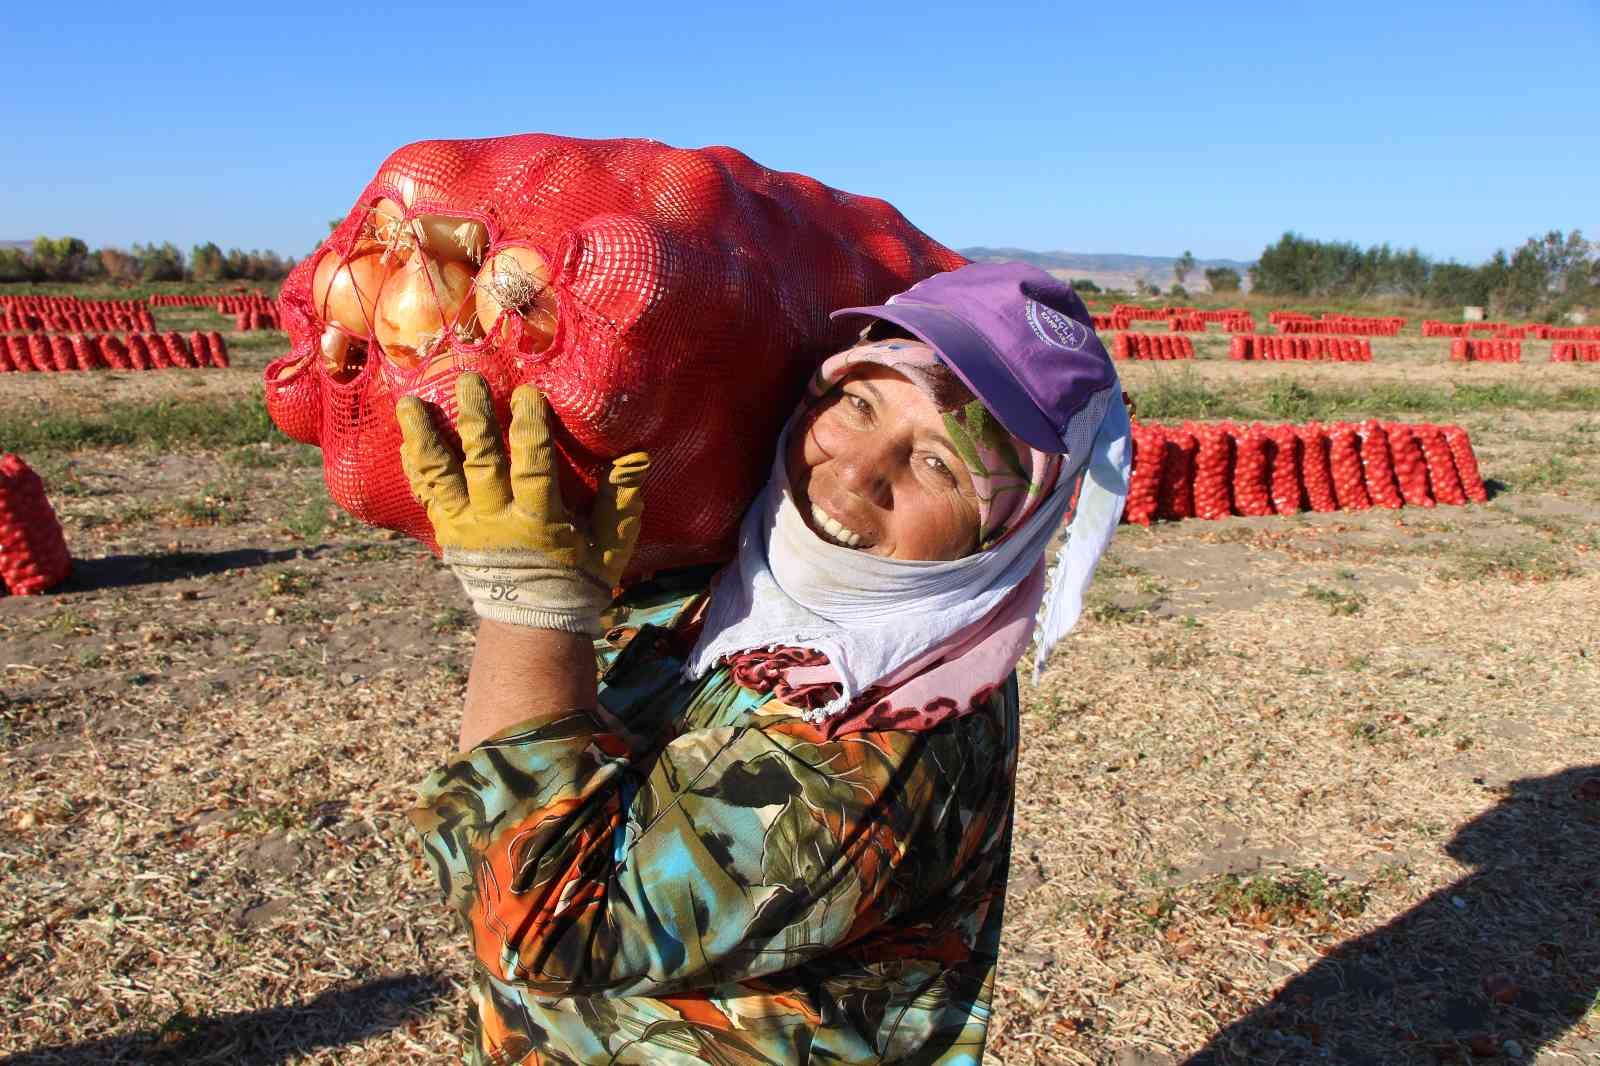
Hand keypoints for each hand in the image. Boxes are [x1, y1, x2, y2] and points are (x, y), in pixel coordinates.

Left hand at [396, 373, 649, 633]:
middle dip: (475, 420)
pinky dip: (415, 467)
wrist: (532, 624)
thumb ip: (621, 501)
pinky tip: (406, 438)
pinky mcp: (447, 533)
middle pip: (482, 464)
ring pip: (440, 478)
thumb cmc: (578, 579)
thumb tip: (636, 456)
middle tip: (469, 379)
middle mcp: (495, 521)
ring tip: (410, 403)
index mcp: (539, 522)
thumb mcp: (611, 545)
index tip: (527, 394)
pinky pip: (426, 496)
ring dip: (425, 438)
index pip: (533, 468)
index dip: (530, 431)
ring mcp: (465, 528)